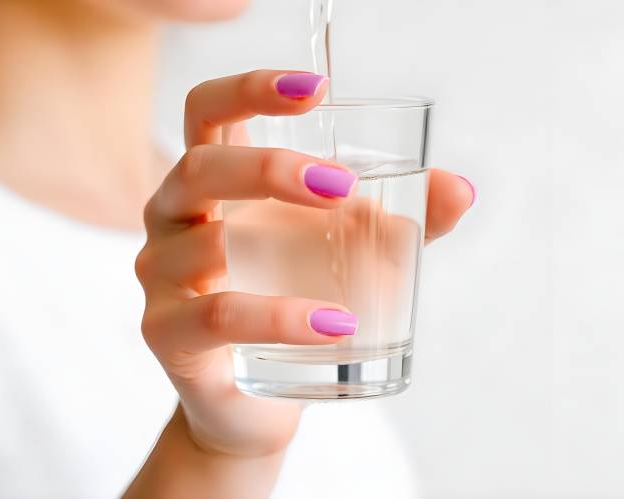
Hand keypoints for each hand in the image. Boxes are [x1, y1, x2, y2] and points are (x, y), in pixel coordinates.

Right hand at [135, 70, 474, 459]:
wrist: (258, 399)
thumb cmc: (293, 305)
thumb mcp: (345, 254)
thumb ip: (396, 221)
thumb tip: (461, 189)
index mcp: (214, 184)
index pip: (207, 112)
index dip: (248, 88)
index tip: (316, 89)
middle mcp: (174, 219)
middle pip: (199, 167)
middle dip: (269, 169)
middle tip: (342, 187)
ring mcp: (162, 277)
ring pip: (205, 244)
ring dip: (286, 247)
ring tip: (360, 270)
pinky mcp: (167, 334)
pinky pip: (218, 316)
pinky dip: (279, 316)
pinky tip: (335, 325)